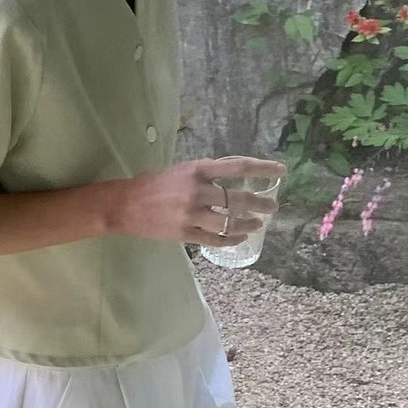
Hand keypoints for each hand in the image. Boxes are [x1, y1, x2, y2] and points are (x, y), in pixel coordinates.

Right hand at [112, 158, 285, 246]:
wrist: (125, 205)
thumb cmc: (154, 184)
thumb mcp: (182, 170)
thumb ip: (207, 173)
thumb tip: (234, 176)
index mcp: (198, 169)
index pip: (239, 167)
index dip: (264, 169)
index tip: (282, 171)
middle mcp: (197, 191)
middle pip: (239, 198)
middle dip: (261, 203)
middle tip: (273, 206)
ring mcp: (191, 214)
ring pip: (230, 222)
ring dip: (248, 224)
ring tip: (257, 224)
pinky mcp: (185, 233)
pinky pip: (216, 239)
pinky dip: (231, 239)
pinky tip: (240, 238)